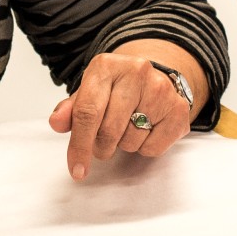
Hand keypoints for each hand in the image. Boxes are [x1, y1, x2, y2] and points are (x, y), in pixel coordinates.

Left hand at [49, 41, 205, 180]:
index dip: (79, 145)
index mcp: (106, 66)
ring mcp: (161, 89)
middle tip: (102, 141)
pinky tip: (145, 129)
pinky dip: (144, 147)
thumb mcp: (88, 93)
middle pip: (109, 131)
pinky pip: (152, 148)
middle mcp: (136, 71)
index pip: (88, 112)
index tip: (76, 169)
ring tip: (127, 127)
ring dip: (123, 145)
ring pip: (131, 142)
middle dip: (101, 146)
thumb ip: (70, 110)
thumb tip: (57, 122)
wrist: (150, 78)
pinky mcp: (179, 109)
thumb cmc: (114, 90)